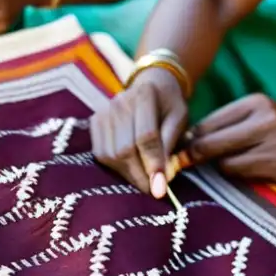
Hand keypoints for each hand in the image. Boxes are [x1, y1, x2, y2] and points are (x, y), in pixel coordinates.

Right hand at [90, 67, 188, 197]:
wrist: (152, 85)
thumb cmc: (170, 105)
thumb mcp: (180, 119)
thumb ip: (171, 144)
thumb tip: (163, 177)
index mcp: (145, 94)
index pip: (146, 136)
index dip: (153, 164)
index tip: (161, 189)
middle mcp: (120, 102)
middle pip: (125, 149)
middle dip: (140, 175)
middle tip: (155, 190)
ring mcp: (104, 112)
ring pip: (111, 155)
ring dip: (129, 174)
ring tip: (145, 180)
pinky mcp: (95, 122)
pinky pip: (101, 154)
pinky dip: (116, 168)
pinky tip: (132, 169)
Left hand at [182, 94, 275, 183]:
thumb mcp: (259, 112)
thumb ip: (228, 121)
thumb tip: (189, 138)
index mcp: (256, 103)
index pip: (211, 120)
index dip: (192, 135)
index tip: (182, 145)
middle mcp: (264, 121)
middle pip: (212, 141)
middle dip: (195, 153)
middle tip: (184, 160)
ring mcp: (271, 144)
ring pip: (224, 161)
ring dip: (218, 164)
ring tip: (223, 161)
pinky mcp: (275, 165)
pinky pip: (239, 172)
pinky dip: (234, 172)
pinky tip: (242, 167)